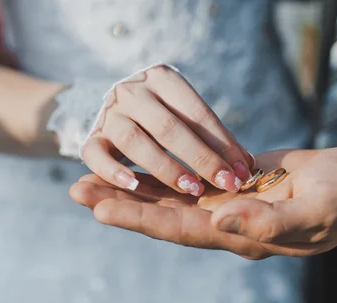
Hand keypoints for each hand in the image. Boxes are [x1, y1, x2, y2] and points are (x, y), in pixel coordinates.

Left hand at [70, 147, 336, 258]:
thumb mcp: (317, 209)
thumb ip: (271, 220)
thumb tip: (221, 220)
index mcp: (245, 235)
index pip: (183, 230)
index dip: (142, 219)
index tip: (100, 207)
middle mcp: (226, 224)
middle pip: (164, 216)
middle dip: (121, 204)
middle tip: (76, 190)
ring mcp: (226, 204)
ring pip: (169, 198)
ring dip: (130, 189)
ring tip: (88, 178)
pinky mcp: (228, 183)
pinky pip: (186, 179)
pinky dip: (157, 174)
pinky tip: (132, 166)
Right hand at [80, 64, 253, 196]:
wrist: (116, 110)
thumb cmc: (163, 117)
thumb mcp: (185, 114)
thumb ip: (213, 137)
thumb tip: (246, 166)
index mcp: (162, 78)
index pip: (196, 112)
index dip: (222, 142)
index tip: (244, 169)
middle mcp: (132, 91)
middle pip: (168, 126)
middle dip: (201, 157)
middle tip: (226, 184)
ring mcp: (108, 114)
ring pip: (134, 141)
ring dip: (165, 167)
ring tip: (191, 189)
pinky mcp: (90, 138)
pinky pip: (95, 155)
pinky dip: (113, 171)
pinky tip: (133, 186)